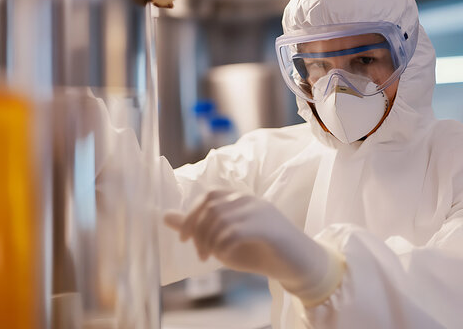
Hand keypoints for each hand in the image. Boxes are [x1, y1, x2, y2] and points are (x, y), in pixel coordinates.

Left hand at [163, 190, 328, 291]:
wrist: (298, 263)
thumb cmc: (260, 251)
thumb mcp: (223, 240)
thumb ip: (196, 227)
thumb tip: (164, 217)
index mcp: (239, 198)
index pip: (207, 198)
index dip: (191, 218)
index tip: (186, 240)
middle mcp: (248, 200)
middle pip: (210, 208)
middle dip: (198, 232)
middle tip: (201, 254)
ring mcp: (259, 211)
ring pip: (220, 220)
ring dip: (209, 242)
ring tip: (212, 258)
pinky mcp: (267, 227)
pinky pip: (234, 232)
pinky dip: (223, 246)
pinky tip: (225, 256)